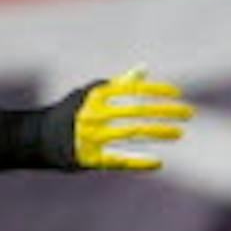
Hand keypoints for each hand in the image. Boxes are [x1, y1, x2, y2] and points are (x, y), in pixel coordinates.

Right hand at [41, 68, 193, 170]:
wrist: (41, 138)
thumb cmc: (73, 112)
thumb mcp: (92, 94)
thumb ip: (118, 84)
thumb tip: (143, 68)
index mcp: (96, 96)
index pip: (133, 89)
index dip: (157, 90)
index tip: (178, 94)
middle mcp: (94, 115)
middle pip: (137, 111)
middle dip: (165, 111)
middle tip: (189, 113)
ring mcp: (92, 137)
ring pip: (132, 133)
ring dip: (158, 132)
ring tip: (179, 132)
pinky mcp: (90, 158)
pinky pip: (119, 160)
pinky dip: (139, 161)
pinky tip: (158, 162)